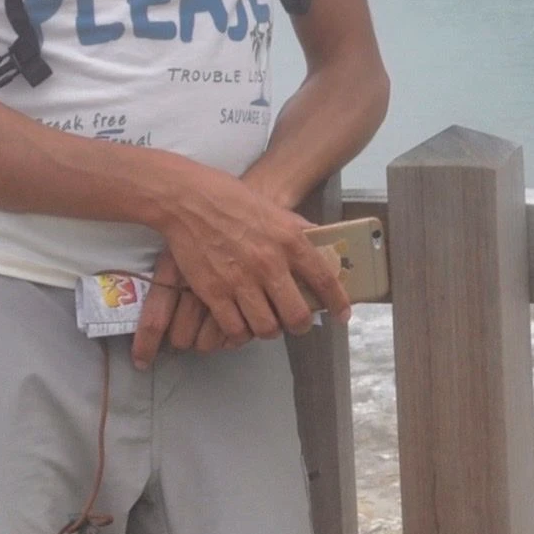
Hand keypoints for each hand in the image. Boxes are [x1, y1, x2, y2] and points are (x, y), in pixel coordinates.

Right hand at [132, 162, 350, 368]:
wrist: (190, 200)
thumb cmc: (234, 200)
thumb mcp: (277, 211)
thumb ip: (299, 232)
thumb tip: (321, 246)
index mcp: (290, 241)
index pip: (324, 279)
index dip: (337, 302)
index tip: (342, 315)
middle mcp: (270, 264)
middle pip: (296, 315)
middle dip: (300, 325)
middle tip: (296, 323)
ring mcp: (241, 281)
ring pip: (266, 328)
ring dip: (270, 331)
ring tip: (267, 323)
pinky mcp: (213, 292)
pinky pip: (234, 329)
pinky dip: (240, 334)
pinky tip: (240, 326)